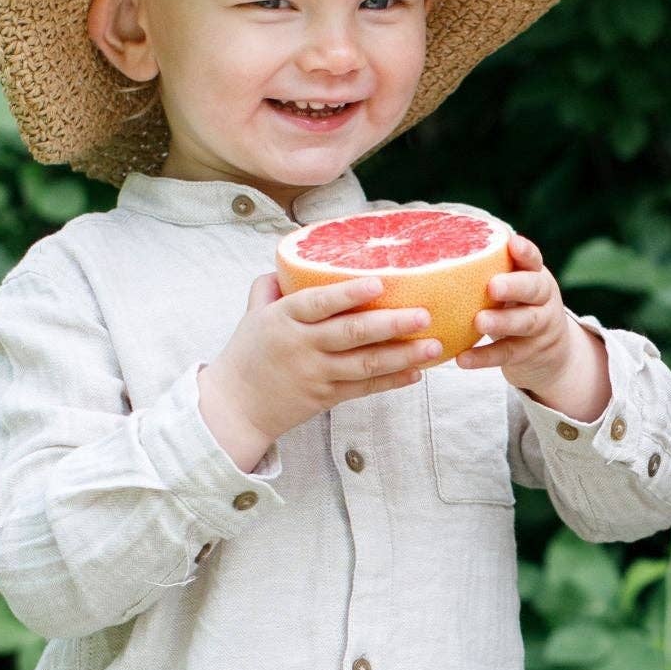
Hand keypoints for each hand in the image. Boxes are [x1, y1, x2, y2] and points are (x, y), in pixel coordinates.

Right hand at [199, 273, 442, 469]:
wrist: (236, 407)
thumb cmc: (248, 354)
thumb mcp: (254, 314)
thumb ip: (272, 286)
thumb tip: (295, 263)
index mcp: (283, 319)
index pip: (318, 303)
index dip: (349, 294)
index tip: (380, 283)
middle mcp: (302, 347)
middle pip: (351, 334)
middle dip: (391, 324)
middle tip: (424, 315)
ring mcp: (317, 374)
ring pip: (365, 365)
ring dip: (403, 356)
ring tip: (434, 347)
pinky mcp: (327, 398)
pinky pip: (364, 388)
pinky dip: (392, 381)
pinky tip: (416, 373)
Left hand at [456, 234, 609, 420]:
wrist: (551, 353)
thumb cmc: (518, 308)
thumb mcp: (515, 288)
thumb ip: (492, 271)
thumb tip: (441, 245)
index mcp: (537, 276)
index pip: (534, 260)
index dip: (525, 252)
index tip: (512, 244)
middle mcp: (544, 300)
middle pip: (534, 290)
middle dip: (514, 286)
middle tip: (492, 286)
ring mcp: (540, 328)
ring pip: (524, 323)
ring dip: (501, 322)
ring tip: (479, 322)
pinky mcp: (529, 354)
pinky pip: (507, 354)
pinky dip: (484, 357)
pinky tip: (463, 359)